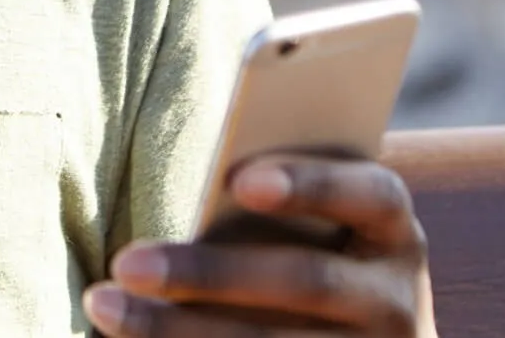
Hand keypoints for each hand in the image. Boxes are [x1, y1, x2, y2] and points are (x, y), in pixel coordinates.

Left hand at [84, 154, 433, 336]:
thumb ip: (278, 200)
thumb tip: (210, 184)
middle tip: (127, 261)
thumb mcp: (318, 227)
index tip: (238, 180)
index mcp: (393, 231)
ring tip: (106, 304)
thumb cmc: (314, 255)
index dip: (310, 184)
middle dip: (210, 272)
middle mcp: (398, 299)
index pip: (372, 193)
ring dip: (179, 329)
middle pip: (305, 281)